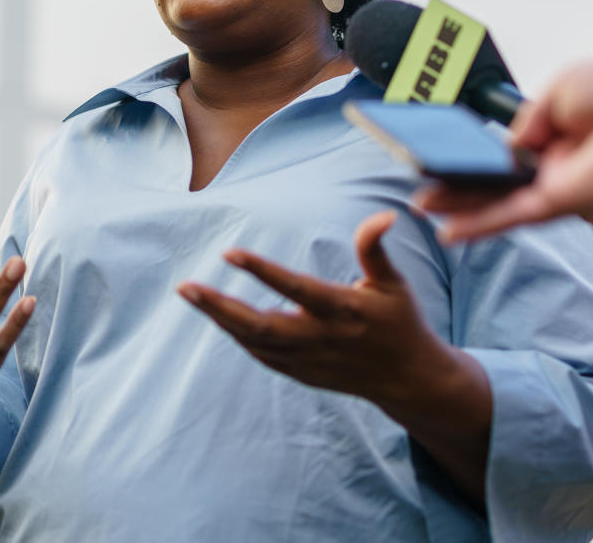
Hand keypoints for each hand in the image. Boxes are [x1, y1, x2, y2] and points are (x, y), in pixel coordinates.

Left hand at [177, 211, 447, 405]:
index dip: (262, 272)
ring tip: (190, 294)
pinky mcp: (300, 373)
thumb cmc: (399, 321)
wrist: (406, 379)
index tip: (229, 253)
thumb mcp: (393, 283)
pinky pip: (260, 354)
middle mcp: (320, 338)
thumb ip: (375, 249)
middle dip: (220, 307)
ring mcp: (307, 360)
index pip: (296, 289)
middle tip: (185, 287)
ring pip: (254, 342)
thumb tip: (383, 214)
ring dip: (220, 319)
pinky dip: (237, 335)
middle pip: (261, 326)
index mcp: (342, 310)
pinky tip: (218, 314)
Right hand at [415, 58, 592, 241]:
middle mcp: (561, 164)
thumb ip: (528, 123)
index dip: (481, 155)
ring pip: (499, 202)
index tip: (449, 154)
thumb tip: (507, 149)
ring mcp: (562, 186)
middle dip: (460, 187)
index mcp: (563, 134)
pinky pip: (512, 214)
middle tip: (424, 192)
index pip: (513, 152)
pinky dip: (480, 223)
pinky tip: (450, 230)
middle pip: (499, 182)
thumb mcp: (564, 91)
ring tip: (423, 207)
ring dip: (461, 206)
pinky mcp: (566, 202)